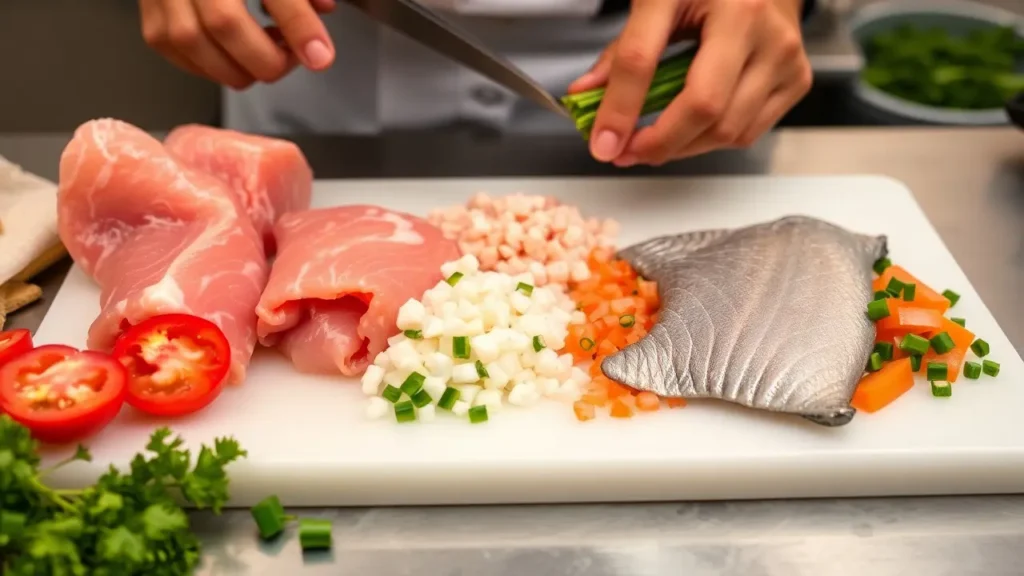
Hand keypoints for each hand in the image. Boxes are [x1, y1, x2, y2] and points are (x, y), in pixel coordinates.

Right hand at [140, 0, 337, 88]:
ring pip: (191, 40)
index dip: (299, 25)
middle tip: (290, 58)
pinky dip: (205, 65)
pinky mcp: (146, 3)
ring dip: (236, 68)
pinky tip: (231, 59)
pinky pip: (169, 45)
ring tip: (262, 58)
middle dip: (266, 58)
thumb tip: (322, 16)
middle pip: (224, 22)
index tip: (321, 56)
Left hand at [567, 0, 812, 166]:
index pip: (644, 59)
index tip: (602, 142)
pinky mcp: (797, 79)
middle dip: (658, 142)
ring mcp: (783, 55)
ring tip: (652, 142)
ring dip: (682, 148)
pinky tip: (691, 131)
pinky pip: (748, 132)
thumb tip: (586, 95)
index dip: (619, 108)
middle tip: (625, 151)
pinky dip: (712, 141)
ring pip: (727, 130)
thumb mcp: (657, 0)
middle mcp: (755, 24)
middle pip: (701, 107)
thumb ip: (622, 49)